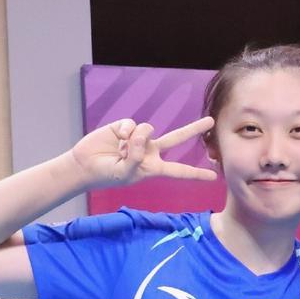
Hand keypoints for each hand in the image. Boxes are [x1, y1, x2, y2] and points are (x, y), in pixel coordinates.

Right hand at [70, 117, 218, 188]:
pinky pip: (133, 124)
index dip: (195, 174)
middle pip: (177, 139)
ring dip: (135, 138)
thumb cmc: (107, 175)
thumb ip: (137, 156)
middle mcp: (150, 151)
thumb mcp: (126, 173)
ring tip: (120, 150)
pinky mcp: (126, 127)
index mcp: (154, 168)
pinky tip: (117, 138)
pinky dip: (125, 132)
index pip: (179, 171)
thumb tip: (141, 134)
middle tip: (211, 121)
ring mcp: (139, 138)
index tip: (213, 177)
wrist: (85, 164)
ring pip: (148, 129)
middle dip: (193, 129)